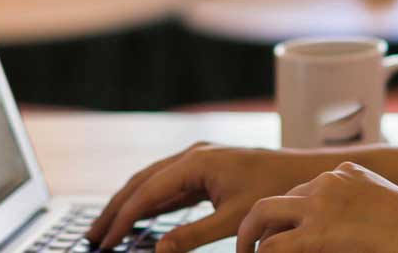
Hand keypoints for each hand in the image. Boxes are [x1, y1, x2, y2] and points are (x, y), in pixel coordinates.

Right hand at [85, 142, 330, 251]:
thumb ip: (193, 234)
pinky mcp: (206, 169)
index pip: (148, 191)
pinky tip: (139, 219)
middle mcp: (194, 155)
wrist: (304, 172)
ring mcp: (199, 160)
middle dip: (116, 210)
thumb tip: (159, 251)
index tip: (106, 242)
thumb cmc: (274, 189)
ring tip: (107, 229)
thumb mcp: (233, 217)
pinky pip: (169, 185)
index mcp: (197, 162)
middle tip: (93, 238)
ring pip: (152, 182)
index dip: (124, 218)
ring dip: (129, 205)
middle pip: (142, 182)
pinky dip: (150, 202)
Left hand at [236, 162, 397, 252]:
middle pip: (281, 197)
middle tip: (250, 242)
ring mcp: (320, 204)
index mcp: (349, 174)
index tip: (283, 230)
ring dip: (251, 236)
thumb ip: (363, 213)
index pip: (306, 188)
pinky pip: (275, 245)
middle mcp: (329, 181)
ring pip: (264, 213)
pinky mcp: (317, 232)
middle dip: (262, 221)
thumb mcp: (388, 209)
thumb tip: (350, 231)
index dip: (291, 213)